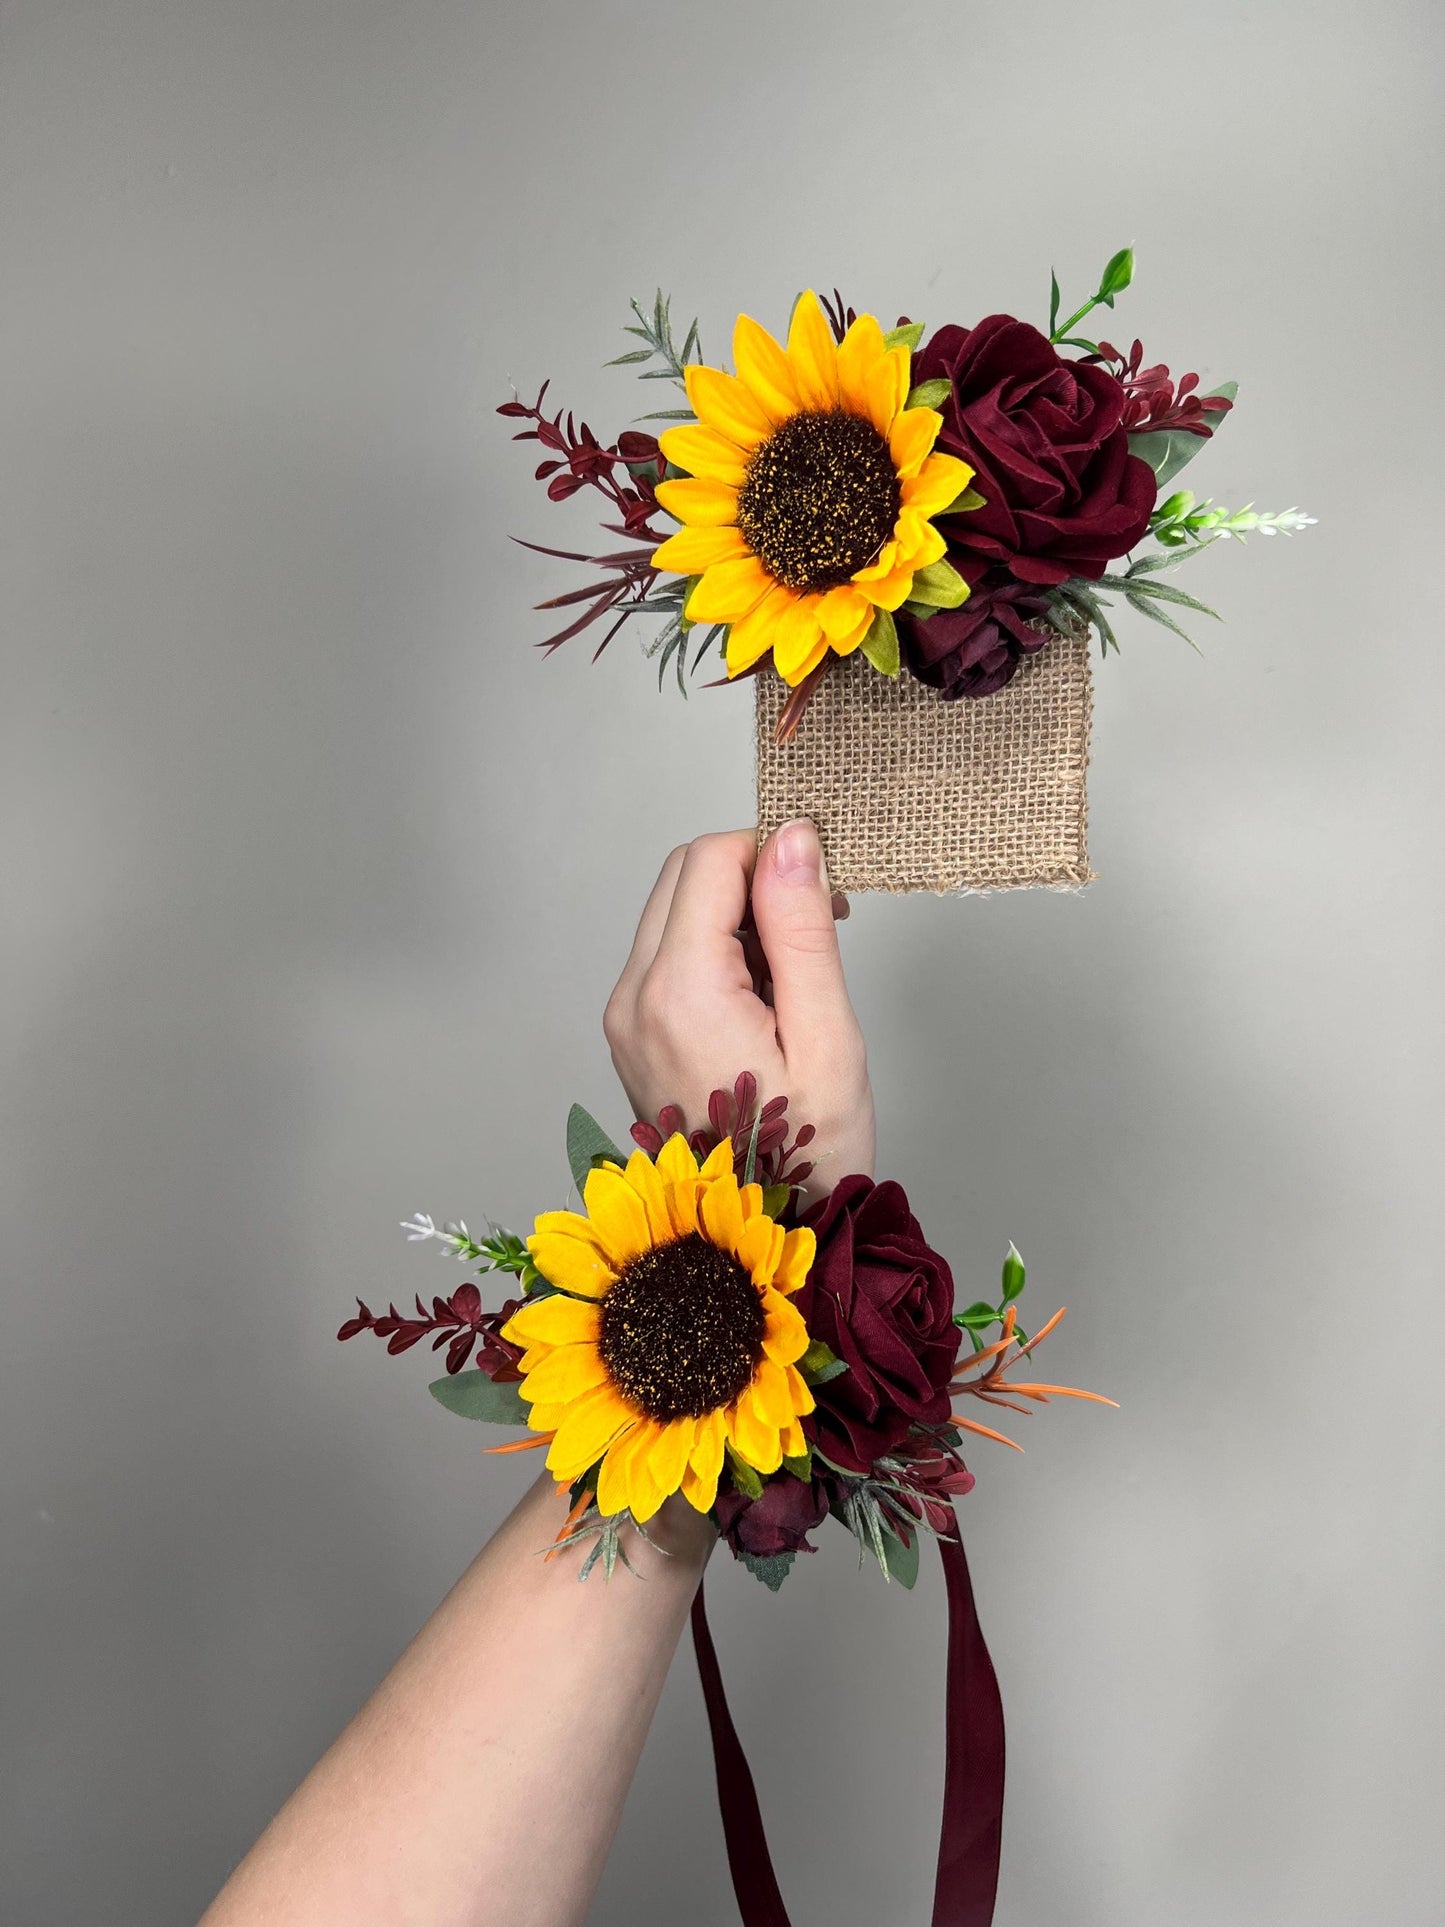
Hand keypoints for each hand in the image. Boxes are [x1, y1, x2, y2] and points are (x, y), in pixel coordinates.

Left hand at [603, 821, 874, 1201]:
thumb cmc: (806, 1158)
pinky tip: (763, 1005)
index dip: (773, 853)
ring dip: (735, 918)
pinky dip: (715, 954)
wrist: (755, 1248)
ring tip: (795, 981)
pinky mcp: (629, 1035)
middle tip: (820, 927)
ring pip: (673, 913)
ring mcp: (623, 1019)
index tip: (827, 891)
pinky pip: (666, 959)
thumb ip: (802, 928)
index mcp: (681, 993)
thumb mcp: (827, 1037)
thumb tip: (791, 837)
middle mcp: (634, 998)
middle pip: (683, 876)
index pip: (711, 860)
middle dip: (753, 879)